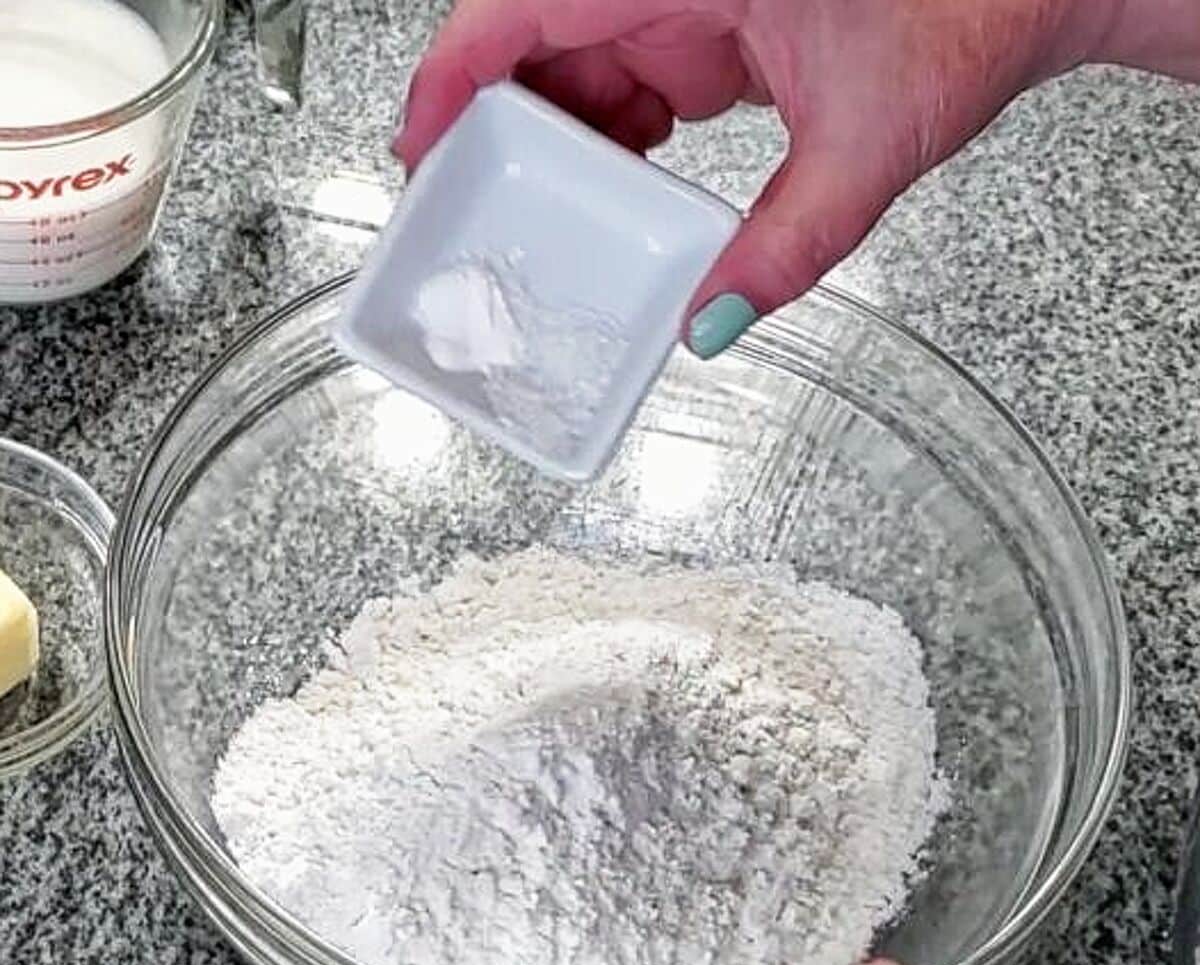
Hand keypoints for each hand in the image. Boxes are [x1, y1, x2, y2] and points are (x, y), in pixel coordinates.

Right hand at [395, 0, 1116, 357]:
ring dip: (560, 143)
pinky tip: (617, 192)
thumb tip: (712, 320)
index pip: (527, 3)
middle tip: (477, 212)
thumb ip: (787, 247)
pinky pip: (626, 78)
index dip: (455, 74)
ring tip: (546, 219)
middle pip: (539, 40)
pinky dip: (612, 139)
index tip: (421, 143)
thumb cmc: (969, 4)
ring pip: (577, 62)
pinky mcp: (707, 25)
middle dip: (504, 130)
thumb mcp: (868, 145)